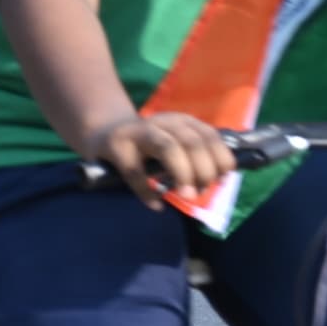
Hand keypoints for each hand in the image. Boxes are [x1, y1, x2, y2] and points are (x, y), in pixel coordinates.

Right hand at [96, 109, 235, 206]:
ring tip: (186, 195)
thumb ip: (199, 157)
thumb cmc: (150, 147)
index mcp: (181, 121)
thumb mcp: (177, 144)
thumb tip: (221, 179)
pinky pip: (136, 171)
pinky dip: (148, 192)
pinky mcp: (115, 145)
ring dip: (183, 173)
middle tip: (200, 192)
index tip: (221, 179)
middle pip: (192, 142)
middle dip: (203, 170)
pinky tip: (156, 204)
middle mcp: (161, 122)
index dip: (220, 159)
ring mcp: (136, 131)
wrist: (105, 135)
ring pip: (168, 148)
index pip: (209, 135)